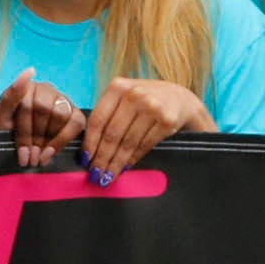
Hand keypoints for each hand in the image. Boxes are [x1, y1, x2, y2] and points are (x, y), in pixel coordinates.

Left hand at [0, 71, 82, 169]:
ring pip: (59, 115)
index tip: (22, 153)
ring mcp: (61, 99)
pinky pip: (76, 122)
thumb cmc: (6, 132)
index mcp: (25, 87)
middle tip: (29, 158)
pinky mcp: (74, 113)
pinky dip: (63, 140)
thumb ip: (9, 97)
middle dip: (35, 139)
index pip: (27, 105)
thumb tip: (29, 72)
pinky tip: (51, 152)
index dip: (24, 133)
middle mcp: (45, 89)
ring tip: (38, 156)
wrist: (19, 146)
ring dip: (48, 140)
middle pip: (43, 111)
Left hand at [82, 77, 213, 180]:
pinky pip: (144, 145)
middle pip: (112, 134)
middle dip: (102, 158)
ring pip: (128, 142)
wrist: (179, 98)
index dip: (90, 143)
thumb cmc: (144, 101)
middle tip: (95, 174)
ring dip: (116, 163)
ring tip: (108, 176)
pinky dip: (133, 159)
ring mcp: (152, 107)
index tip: (85, 160)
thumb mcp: (124, 97)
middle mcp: (134, 95)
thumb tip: (88, 148)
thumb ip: (108, 113)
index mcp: (117, 87)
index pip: (97, 120)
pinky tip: (125, 168)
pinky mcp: (166, 120)